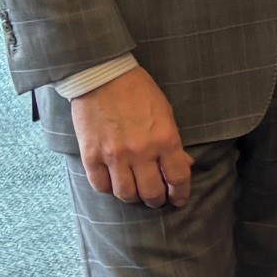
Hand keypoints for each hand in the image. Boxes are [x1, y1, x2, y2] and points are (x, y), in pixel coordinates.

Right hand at [72, 65, 190, 208]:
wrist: (103, 75)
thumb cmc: (138, 91)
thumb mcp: (166, 113)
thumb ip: (174, 143)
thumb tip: (185, 165)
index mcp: (164, 139)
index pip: (178, 178)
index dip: (181, 193)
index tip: (179, 199)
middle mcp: (140, 151)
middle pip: (151, 192)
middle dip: (157, 200)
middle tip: (156, 198)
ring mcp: (114, 155)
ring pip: (126, 194)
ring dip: (133, 197)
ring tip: (135, 192)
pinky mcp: (91, 155)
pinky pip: (101, 186)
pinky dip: (109, 189)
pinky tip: (114, 182)